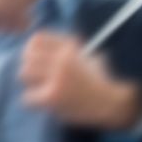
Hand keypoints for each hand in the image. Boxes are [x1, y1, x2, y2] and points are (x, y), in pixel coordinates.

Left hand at [21, 31, 141, 131]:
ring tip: (43, 88)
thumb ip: (67, 48)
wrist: (117, 103)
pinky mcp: (52, 96)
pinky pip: (28, 96)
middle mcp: (62, 59)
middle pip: (27, 55)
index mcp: (71, 47)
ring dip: (31, 82)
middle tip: (39, 76)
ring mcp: (56, 77)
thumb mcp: (90, 55)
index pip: (37, 39)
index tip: (39, 58)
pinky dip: (35, 101)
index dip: (34, 49)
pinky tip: (48, 102)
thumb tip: (38, 44)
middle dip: (31, 65)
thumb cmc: (104, 79)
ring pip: (24, 73)